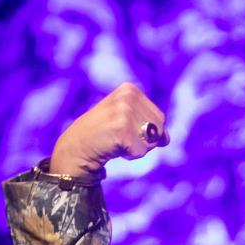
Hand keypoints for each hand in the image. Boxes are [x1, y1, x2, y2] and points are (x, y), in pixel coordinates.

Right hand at [49, 83, 168, 176]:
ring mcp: (124, 111)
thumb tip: (166, 138)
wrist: (78, 146)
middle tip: (121, 137)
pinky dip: (130, 155)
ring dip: (137, 148)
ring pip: (151, 141)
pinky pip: (141, 151)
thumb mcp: (128, 123)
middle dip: (145, 140)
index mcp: (130, 90)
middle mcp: (128, 96)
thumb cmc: (105, 135)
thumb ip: (150, 126)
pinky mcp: (122, 129)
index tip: (125, 129)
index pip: (160, 118)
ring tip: (117, 141)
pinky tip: (114, 146)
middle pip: (159, 129)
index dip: (147, 132)